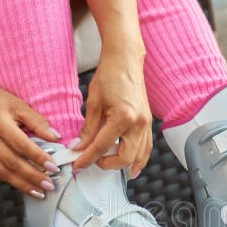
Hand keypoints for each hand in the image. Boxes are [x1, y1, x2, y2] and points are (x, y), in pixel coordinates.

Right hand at [0, 83, 62, 197]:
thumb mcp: (19, 105)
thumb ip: (38, 122)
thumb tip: (56, 138)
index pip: (21, 145)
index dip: (38, 158)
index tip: (53, 167)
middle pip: (11, 162)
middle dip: (32, 177)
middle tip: (50, 185)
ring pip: (1, 172)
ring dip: (22, 185)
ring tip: (40, 192)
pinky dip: (9, 181)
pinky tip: (23, 186)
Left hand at [71, 48, 152, 177]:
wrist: (125, 61)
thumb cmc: (109, 76)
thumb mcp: (93, 103)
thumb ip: (88, 129)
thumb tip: (79, 147)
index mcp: (123, 117)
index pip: (102, 146)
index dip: (87, 158)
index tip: (77, 164)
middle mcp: (138, 123)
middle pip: (125, 158)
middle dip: (107, 164)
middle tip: (92, 161)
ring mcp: (146, 124)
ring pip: (139, 156)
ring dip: (124, 165)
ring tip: (108, 165)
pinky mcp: (148, 123)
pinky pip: (146, 148)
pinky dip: (139, 158)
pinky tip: (131, 165)